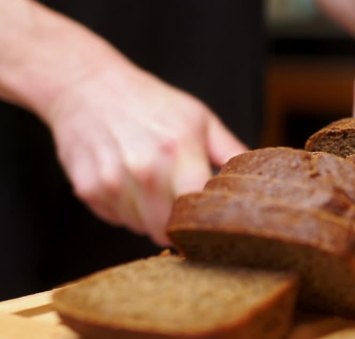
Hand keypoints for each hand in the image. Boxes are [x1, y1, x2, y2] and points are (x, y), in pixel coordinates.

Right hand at [44, 66, 246, 244]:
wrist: (88, 86)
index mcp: (179, 150)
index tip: (211, 223)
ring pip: (142, 228)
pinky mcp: (89, 189)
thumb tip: (258, 180)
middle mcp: (145, 169)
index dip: (207, 222)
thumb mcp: (200, 119)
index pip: (199, 211)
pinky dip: (126, 210)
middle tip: (183, 208)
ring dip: (151, 218)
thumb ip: (231, 152)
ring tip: (152, 186)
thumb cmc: (153, 103)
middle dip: (180, 225)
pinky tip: (127, 181)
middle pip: (170, 229)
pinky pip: (118, 220)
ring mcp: (113, 181)